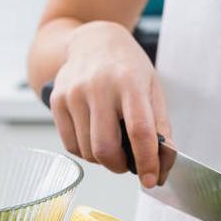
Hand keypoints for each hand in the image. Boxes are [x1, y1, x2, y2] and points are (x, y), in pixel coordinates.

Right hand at [49, 21, 169, 187]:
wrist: (94, 40)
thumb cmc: (128, 67)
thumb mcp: (153, 88)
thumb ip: (160, 126)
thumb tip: (163, 163)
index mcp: (129, 82)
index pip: (139, 131)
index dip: (146, 161)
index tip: (150, 180)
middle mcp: (98, 87)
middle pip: (105, 147)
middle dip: (120, 166)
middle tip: (128, 164)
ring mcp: (73, 93)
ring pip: (87, 150)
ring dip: (103, 160)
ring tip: (113, 146)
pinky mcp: (56, 100)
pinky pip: (70, 144)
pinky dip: (86, 152)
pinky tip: (95, 138)